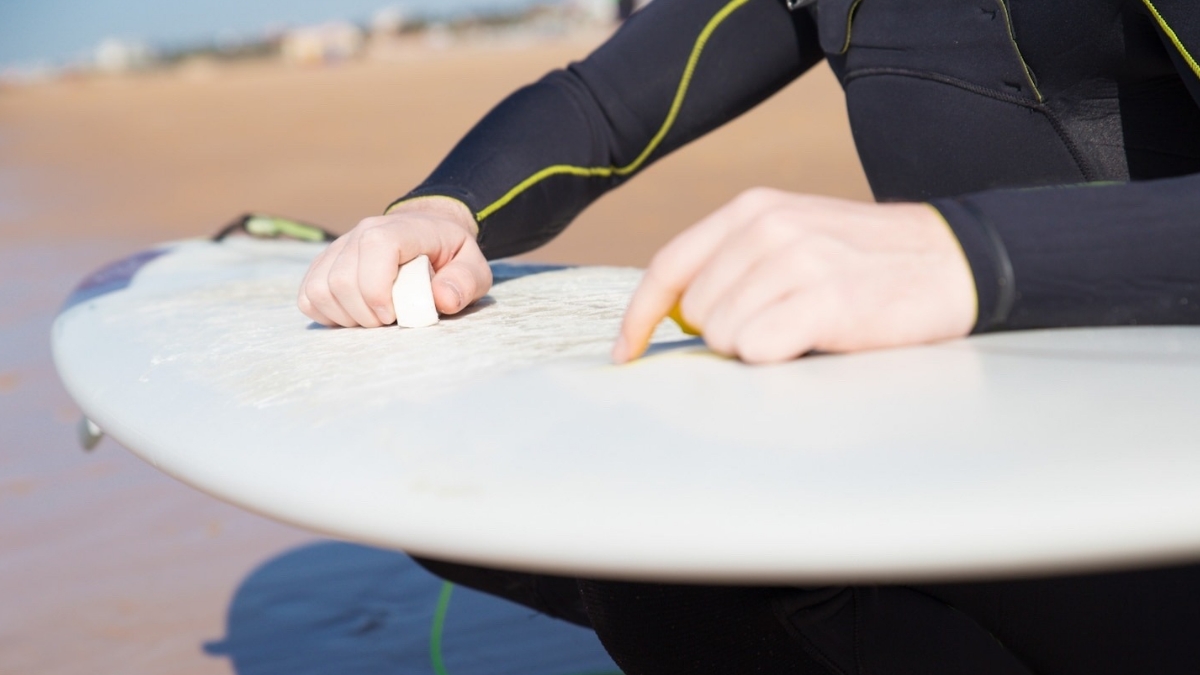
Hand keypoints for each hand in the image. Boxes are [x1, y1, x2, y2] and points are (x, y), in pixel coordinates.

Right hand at [298, 197, 490, 326]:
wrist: (425, 238)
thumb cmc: (449, 256)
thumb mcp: (473, 266)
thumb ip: (465, 281)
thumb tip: (443, 298)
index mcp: (399, 229)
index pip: (374, 248)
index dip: (377, 290)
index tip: (393, 316)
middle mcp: (361, 233)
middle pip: (341, 281)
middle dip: (365, 316)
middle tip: (390, 322)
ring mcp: (338, 249)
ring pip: (319, 291)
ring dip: (346, 318)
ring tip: (374, 318)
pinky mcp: (323, 266)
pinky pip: (308, 297)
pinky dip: (327, 315)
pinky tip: (354, 316)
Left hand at [612, 188, 976, 363]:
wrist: (951, 261)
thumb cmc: (865, 263)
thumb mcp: (793, 238)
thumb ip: (734, 264)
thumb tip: (672, 317)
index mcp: (751, 210)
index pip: (668, 267)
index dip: (638, 316)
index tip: (624, 353)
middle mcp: (767, 228)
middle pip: (696, 313)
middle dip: (727, 333)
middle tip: (782, 322)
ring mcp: (795, 260)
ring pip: (725, 336)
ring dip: (759, 346)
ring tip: (806, 326)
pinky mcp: (824, 299)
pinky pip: (759, 350)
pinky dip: (780, 357)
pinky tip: (815, 339)